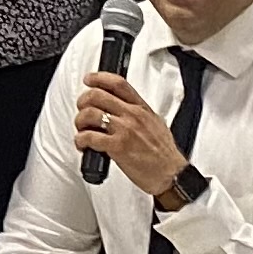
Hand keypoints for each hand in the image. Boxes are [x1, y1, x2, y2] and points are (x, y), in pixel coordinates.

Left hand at [73, 72, 187, 198]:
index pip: (117, 83)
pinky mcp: (118, 147)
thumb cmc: (164, 154)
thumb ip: (138, 112)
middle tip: (81, 109)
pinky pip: (90, 137)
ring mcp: (125, 130)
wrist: (172, 175)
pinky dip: (80, 140)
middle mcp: (132, 115)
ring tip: (81, 130)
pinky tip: (82, 144)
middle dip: (83, 101)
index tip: (89, 79)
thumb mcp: (156, 123)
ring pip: (90, 113)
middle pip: (97, 95)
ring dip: (80, 121)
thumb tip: (122, 107)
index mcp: (141, 108)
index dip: (99, 78)